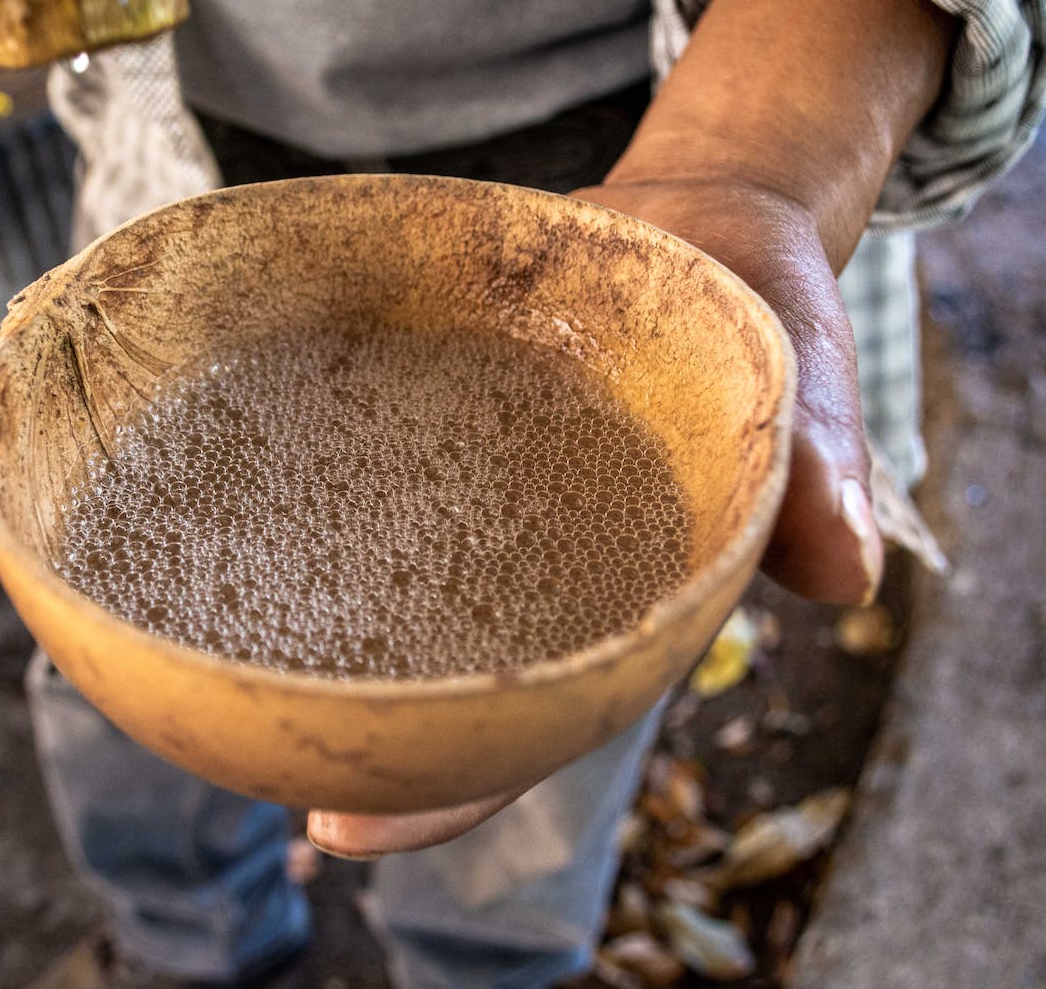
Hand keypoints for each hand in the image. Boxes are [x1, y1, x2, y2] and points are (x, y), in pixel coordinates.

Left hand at [307, 0, 952, 859]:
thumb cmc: (761, 312)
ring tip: (198, 648)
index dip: (454, 789)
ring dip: (309, 628)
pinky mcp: (440, 431)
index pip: (536, 723)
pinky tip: (232, 512)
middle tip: (244, 761)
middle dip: (356, 737)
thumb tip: (847, 577)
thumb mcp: (806, 377)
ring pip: (390, 593)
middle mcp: (541, 569)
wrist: (702, 221)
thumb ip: (820, 470)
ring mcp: (485, 506)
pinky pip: (371, 481)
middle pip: (442, 686)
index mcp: (629, 595)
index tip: (349, 825)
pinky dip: (307, 503)